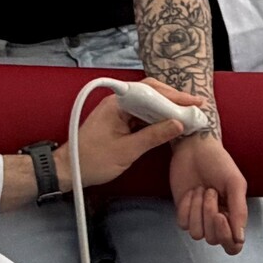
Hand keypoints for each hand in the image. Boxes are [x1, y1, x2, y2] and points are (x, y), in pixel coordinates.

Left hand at [61, 89, 189, 189]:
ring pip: (148, 104)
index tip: (193, 104)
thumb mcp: (127, 151)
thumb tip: (178, 125)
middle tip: (195, 107)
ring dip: (167, 109)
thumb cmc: (92, 161)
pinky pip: (142, 114)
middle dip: (174, 99)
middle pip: (151, 93)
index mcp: (118, 103)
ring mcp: (118, 110)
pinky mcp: (119, 120)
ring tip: (187, 114)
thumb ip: (153, 136)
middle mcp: (118, 102)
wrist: (68, 170)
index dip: (174, 97)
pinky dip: (158, 118)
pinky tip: (170, 124)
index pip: (151, 92)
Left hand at [168, 131, 249, 254]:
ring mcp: (199, 217)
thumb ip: (240, 211)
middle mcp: (217, 220)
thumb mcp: (235, 183)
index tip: (221, 216)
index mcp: (234, 215)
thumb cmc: (218, 162)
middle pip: (214, 239)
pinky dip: (186, 207)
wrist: (195, 148)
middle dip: (210, 213)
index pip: (233, 245)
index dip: (227, 237)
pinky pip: (183, 224)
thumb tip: (240, 238)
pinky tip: (191, 191)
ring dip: (198, 209)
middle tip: (211, 191)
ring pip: (197, 234)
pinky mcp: (184, 212)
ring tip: (202, 189)